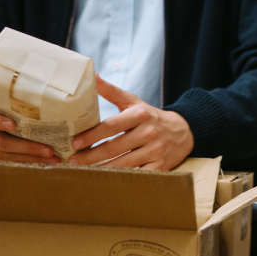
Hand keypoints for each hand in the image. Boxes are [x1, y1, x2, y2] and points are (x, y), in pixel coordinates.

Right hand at [0, 88, 57, 163]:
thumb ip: (3, 95)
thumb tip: (34, 92)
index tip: (14, 125)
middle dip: (26, 147)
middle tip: (48, 149)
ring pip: (2, 155)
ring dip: (28, 159)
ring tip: (50, 158)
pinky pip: (1, 162)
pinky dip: (20, 162)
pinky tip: (38, 162)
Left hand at [68, 76, 193, 169]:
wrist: (183, 131)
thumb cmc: (150, 116)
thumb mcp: (134, 102)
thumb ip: (111, 91)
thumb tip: (92, 75)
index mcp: (140, 115)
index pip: (111, 126)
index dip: (92, 135)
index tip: (75, 142)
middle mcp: (149, 132)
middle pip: (114, 147)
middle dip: (91, 156)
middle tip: (73, 160)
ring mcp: (156, 150)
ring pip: (123, 164)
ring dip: (101, 169)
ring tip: (83, 171)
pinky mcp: (161, 166)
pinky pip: (137, 175)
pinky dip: (121, 178)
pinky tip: (106, 180)